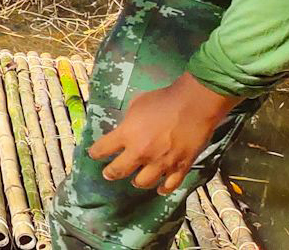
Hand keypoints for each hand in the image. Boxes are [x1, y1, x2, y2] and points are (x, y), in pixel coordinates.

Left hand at [88, 72, 238, 193]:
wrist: (194, 106)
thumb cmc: (163, 100)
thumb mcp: (136, 104)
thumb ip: (129, 120)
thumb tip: (127, 128)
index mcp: (127, 135)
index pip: (102, 149)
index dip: (96, 153)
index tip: (94, 154)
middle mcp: (141, 153)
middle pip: (119, 171)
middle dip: (110, 173)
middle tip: (108, 173)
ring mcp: (161, 163)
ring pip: (143, 182)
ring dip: (137, 181)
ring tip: (135, 180)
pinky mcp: (180, 167)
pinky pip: (170, 185)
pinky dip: (163, 189)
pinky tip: (159, 189)